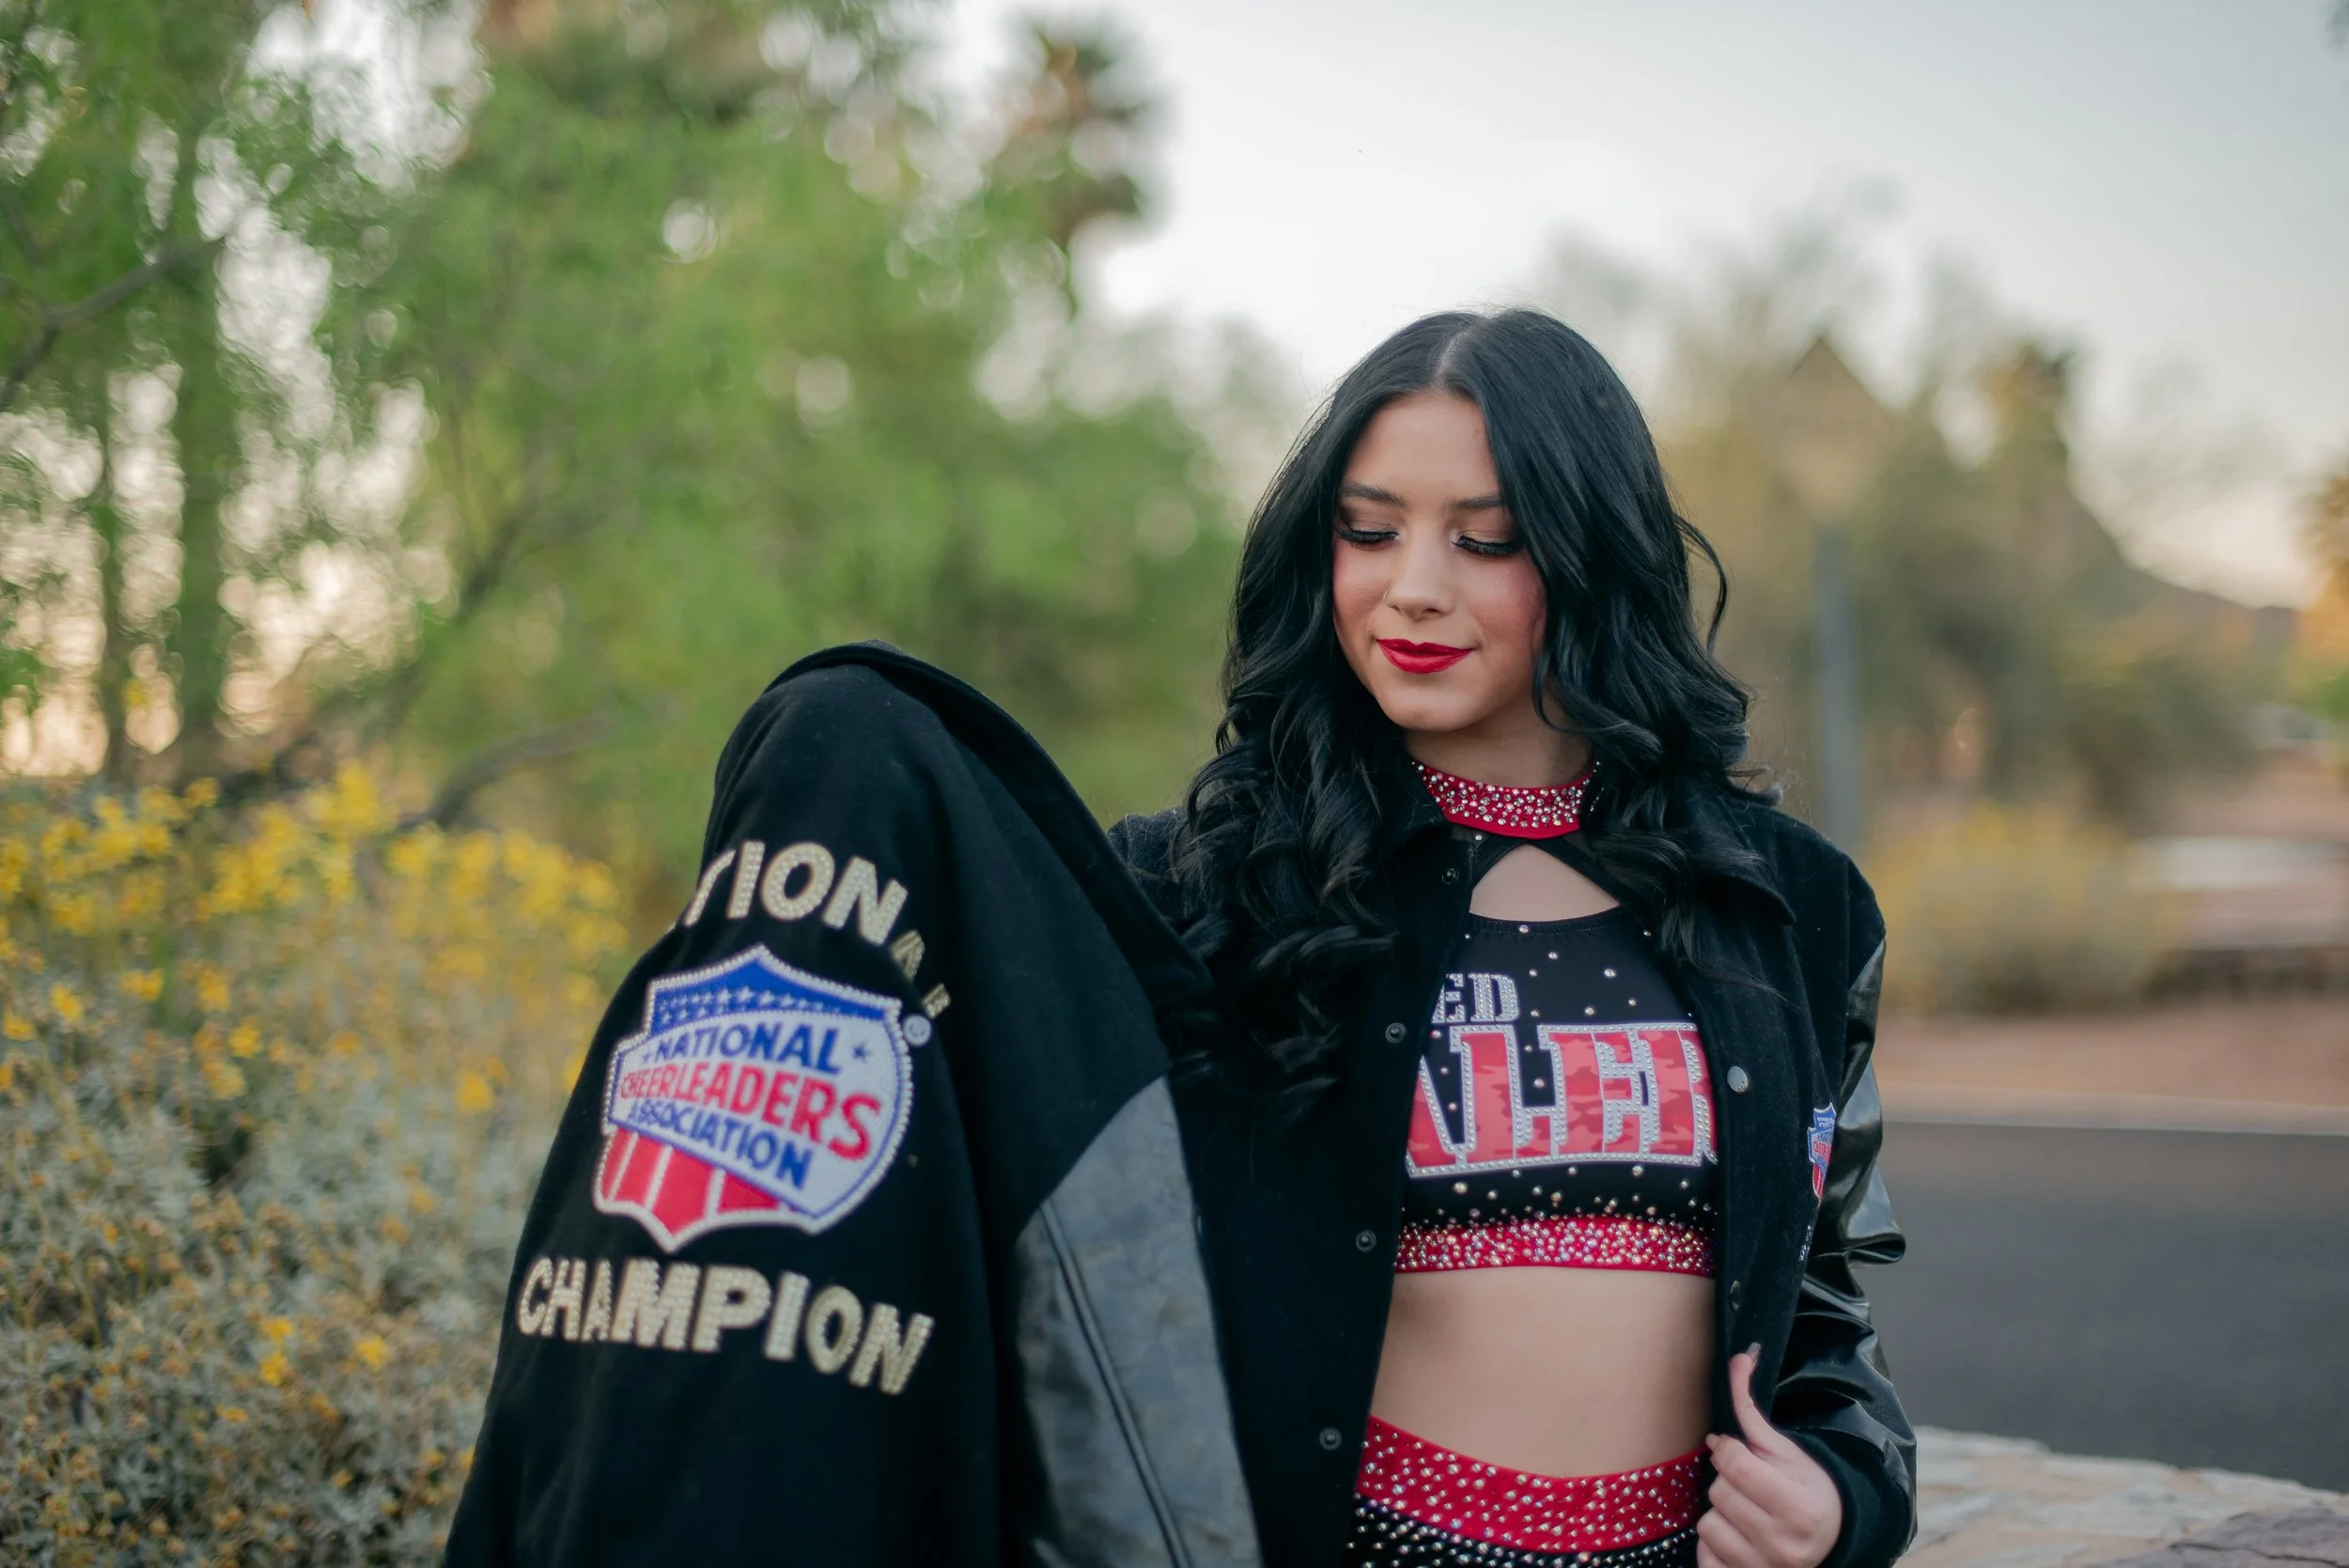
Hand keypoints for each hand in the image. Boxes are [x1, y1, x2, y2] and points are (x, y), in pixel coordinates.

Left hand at [1697, 1347, 1841, 1567]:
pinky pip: (1703, 1556)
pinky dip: (1714, 1544)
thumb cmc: (1805, 1487)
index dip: (1730, 1451)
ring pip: (1707, 1524)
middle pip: (1718, 1493)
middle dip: (1728, 1482)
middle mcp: (1784, 1545)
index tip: (1740, 1453)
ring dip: (1720, 1514)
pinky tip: (1739, 1538)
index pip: (1734, 1464)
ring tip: (1747, 1513)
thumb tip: (1739, 1358)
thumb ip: (1752, 1407)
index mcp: (1799, 1508)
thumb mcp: (1786, 1449)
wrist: (1829, 1538)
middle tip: (1750, 1487)